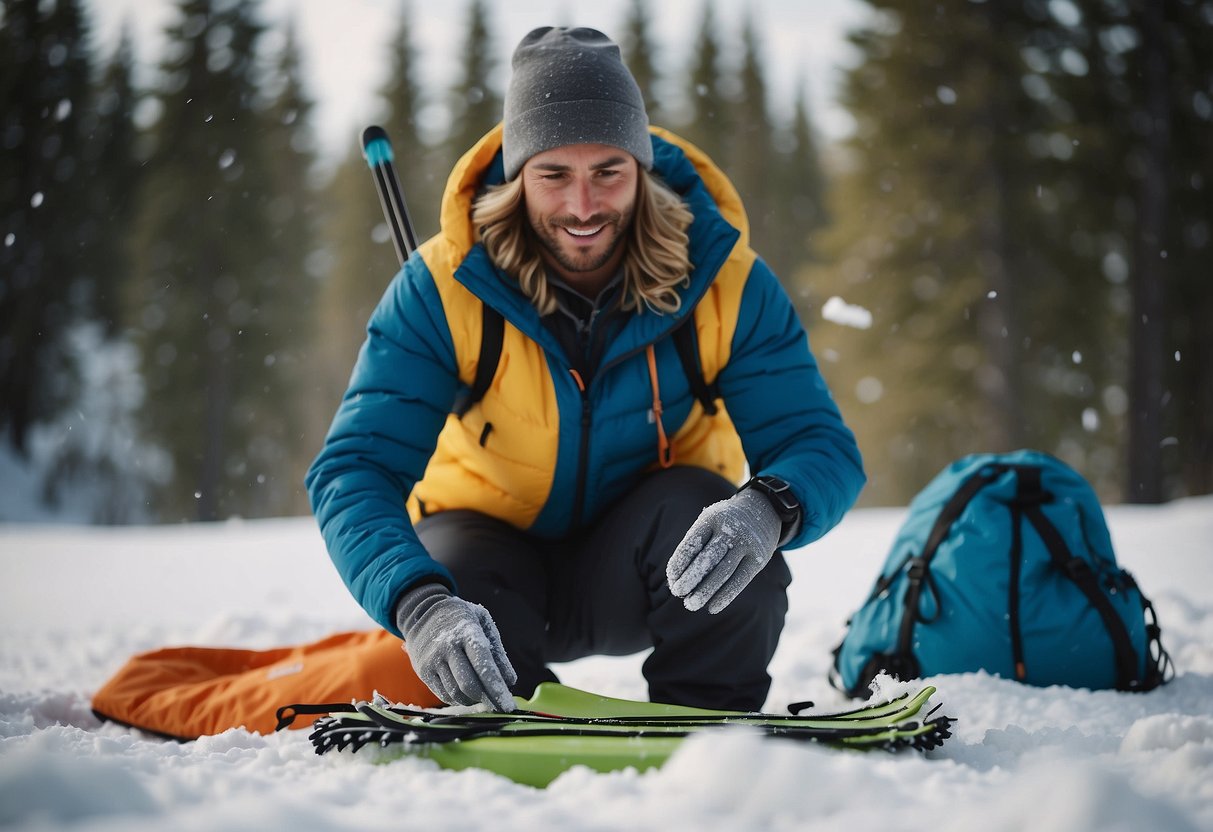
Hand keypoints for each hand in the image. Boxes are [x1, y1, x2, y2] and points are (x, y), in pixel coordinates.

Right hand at [395, 583, 517, 711]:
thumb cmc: (461, 619)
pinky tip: (467, 695)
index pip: (484, 667)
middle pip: (469, 685)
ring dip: (473, 701)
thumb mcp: (483, 624)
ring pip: (455, 693)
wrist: (423, 612)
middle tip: (499, 706)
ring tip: (483, 697)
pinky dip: (458, 700)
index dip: (497, 689)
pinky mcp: (424, 671)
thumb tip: (510, 681)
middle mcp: (448, 647)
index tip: (509, 706)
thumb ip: (498, 652)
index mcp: (467, 633)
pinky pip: (443, 694)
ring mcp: (433, 660)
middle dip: (487, 699)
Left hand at [666, 488, 781, 613]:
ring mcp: (746, 544)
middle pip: (708, 558)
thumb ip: (696, 544)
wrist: (764, 510)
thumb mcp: (710, 521)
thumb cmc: (725, 522)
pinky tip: (712, 608)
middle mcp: (730, 530)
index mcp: (712, 518)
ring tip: (691, 605)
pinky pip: (740, 580)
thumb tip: (676, 578)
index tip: (671, 578)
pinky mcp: (758, 559)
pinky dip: (725, 595)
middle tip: (677, 592)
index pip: (693, 542)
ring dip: (706, 590)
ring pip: (724, 571)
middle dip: (691, 577)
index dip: (680, 561)